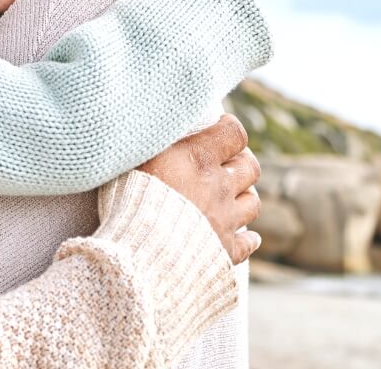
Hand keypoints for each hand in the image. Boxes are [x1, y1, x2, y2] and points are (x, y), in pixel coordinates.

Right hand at [137, 114, 260, 263]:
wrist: (136, 254)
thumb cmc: (127, 201)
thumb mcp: (135, 158)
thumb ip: (154, 142)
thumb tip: (154, 126)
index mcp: (198, 159)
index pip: (234, 133)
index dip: (229, 129)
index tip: (219, 130)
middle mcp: (218, 187)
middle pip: (250, 167)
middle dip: (241, 163)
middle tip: (227, 164)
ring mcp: (224, 221)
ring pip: (252, 202)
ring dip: (244, 197)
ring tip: (230, 197)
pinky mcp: (224, 252)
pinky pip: (248, 243)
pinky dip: (246, 239)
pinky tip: (241, 237)